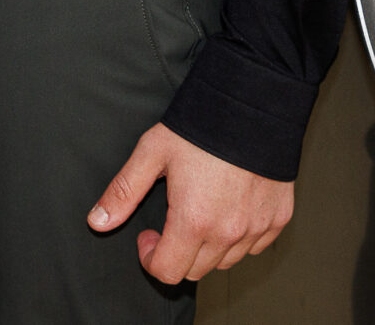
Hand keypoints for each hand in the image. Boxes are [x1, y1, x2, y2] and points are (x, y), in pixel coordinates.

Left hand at [88, 123, 292, 284]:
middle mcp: (228, 232)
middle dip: (176, 253)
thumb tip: (96, 222)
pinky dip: (239, 237)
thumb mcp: (152, 152)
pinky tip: (228, 207)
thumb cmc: (202, 124)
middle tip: (171, 219)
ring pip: (225, 261)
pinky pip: (254, 246)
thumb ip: (124, 191)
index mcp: (194, 220)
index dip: (150, 258)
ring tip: (200, 210)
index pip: (167, 272)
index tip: (148, 235)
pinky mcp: (278, 218)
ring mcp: (257, 228)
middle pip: (195, 271)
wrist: (255, 101)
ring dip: (207, 248)